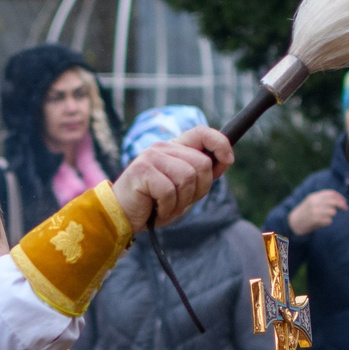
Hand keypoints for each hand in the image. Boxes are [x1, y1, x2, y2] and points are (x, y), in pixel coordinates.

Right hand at [111, 130, 231, 233]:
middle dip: (199, 190)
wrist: (121, 216)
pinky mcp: (142, 170)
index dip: (220, 143)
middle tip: (181, 201)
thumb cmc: (153, 204)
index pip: (202, 133)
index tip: (228, 160)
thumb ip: (200, 174)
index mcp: (174, 148)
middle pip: (202, 163)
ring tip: (167, 206)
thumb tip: (226, 159)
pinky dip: (167, 208)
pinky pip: (170, 192)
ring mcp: (151, 157)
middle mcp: (162, 147)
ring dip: (182, 201)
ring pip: (188, 178)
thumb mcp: (183, 189)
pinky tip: (156, 210)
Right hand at [286, 189, 347, 236]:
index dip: (340, 197)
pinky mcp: (314, 220)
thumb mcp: (311, 202)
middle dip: (342, 205)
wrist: (292, 223)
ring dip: (333, 214)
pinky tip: (324, 222)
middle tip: (346, 208)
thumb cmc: (304, 213)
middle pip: (333, 201)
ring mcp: (314, 211)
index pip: (331, 193)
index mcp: (314, 196)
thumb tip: (339, 200)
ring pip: (332, 211)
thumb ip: (322, 200)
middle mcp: (314, 202)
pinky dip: (328, 221)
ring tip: (327, 216)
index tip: (345, 201)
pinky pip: (328, 220)